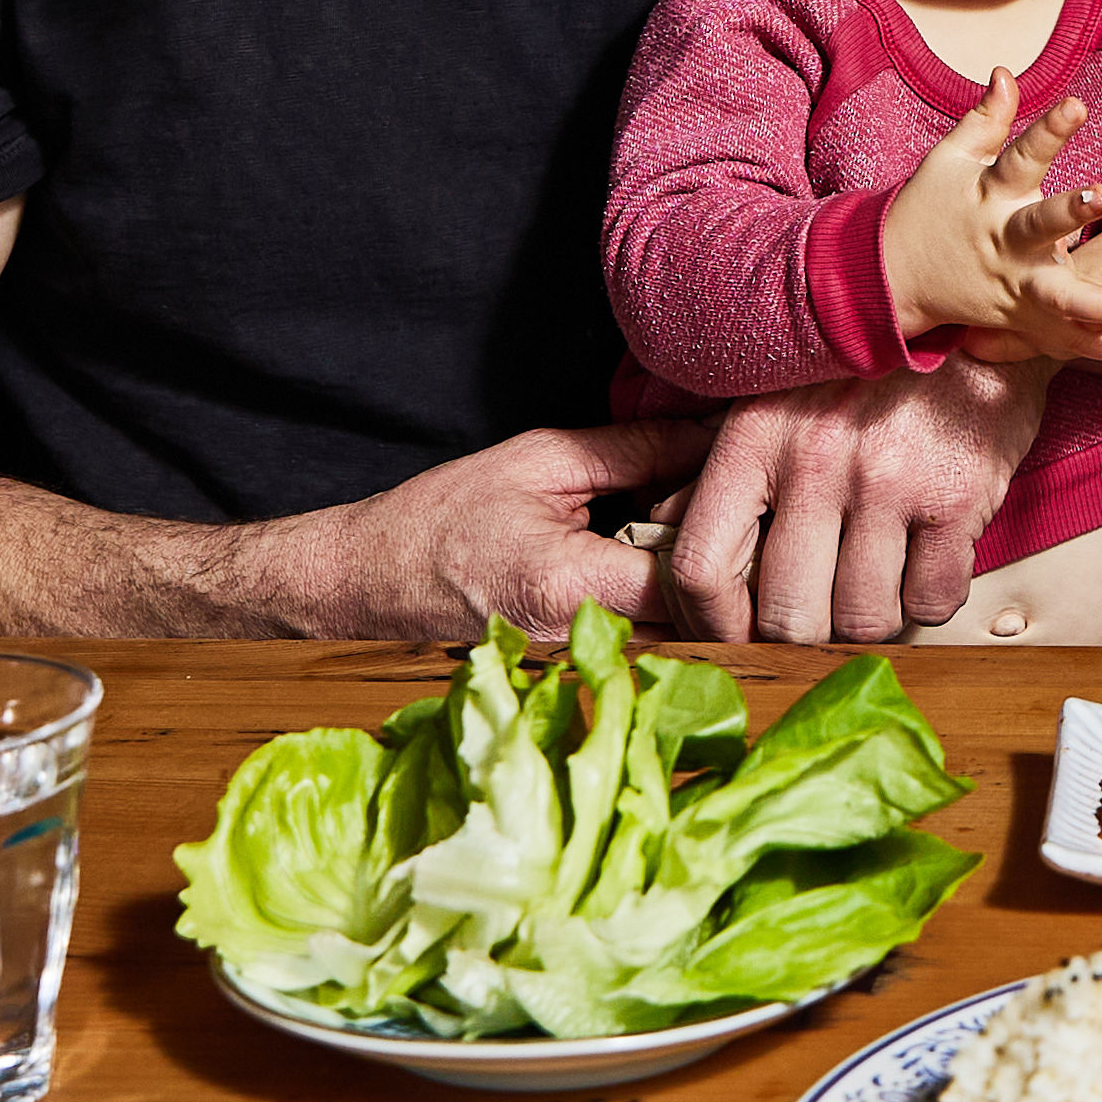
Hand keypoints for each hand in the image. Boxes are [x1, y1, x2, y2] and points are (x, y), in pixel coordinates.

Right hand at [248, 414, 711, 640]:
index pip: (693, 573)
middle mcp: (584, 639)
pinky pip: (657, 633)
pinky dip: (669, 593)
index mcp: (571, 585)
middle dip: (721, 552)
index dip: (725, 528)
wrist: (373, 583)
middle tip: (707, 497)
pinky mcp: (585, 667)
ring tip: (671, 519)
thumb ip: (638, 449)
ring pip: (685, 626)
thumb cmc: (444, 518)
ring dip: (698, 574)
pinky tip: (649, 550)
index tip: (728, 483)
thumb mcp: (542, 459)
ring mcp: (585, 663)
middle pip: (702, 608)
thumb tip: (716, 434)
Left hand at [658, 356, 1050, 641]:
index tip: (733, 633)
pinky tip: (924, 562)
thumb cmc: (865, 365)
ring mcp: (890, 481)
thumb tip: (660, 530)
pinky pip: (933, 599)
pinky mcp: (957, 496)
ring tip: (876, 582)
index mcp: (755, 438)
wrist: (973, 309)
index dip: (709, 625)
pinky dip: (928, 598)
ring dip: (870, 618)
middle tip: (818, 614)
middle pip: (786, 615)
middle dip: (803, 634)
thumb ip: (714, 468)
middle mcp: (816, 461)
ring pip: (862, 619)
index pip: (700, 567)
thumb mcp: (775, 399)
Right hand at [880, 71, 1101, 376]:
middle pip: (1040, 225)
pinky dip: (1091, 344)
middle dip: (1073, 210)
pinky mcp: (1019, 318)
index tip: (1079, 104)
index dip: (1049, 130)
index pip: (1022, 156)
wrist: (893, 277)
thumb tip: (1006, 72)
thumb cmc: (931, 208)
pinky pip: (1059, 336)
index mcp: (990, 194)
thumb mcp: (951, 161)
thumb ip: (985, 121)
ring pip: (1059, 296)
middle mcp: (1005, 239)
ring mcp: (1013, 282)